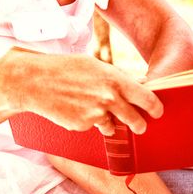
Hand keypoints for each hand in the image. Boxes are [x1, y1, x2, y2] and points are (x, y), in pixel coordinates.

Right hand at [0, 50, 163, 135]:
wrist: (34, 82)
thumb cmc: (63, 69)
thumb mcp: (93, 66)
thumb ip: (114, 78)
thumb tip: (134, 86)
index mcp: (114, 80)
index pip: (147, 98)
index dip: (155, 107)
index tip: (158, 112)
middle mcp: (109, 98)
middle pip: (135, 120)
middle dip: (139, 125)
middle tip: (139, 126)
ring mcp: (95, 114)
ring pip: (112, 126)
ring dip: (108, 122)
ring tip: (92, 110)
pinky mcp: (82, 126)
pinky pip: (91, 127)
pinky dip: (87, 121)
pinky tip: (74, 109)